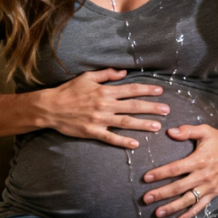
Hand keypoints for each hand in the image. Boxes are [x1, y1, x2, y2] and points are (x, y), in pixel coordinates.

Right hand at [44, 69, 169, 148]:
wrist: (51, 107)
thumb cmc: (69, 90)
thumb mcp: (87, 77)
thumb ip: (107, 74)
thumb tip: (124, 72)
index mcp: (105, 90)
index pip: (131, 89)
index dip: (147, 90)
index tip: (160, 91)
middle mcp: (105, 104)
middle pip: (133, 106)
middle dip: (151, 108)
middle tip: (167, 110)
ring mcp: (99, 119)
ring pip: (125, 122)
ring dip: (142, 124)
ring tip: (157, 126)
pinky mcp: (92, 132)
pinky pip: (110, 138)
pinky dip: (123, 141)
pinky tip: (135, 144)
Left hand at [142, 124, 217, 217]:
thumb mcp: (204, 131)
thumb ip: (187, 131)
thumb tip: (169, 132)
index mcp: (199, 160)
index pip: (175, 169)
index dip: (160, 173)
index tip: (146, 178)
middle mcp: (203, 175)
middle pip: (178, 187)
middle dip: (161, 194)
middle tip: (146, 199)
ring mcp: (209, 186)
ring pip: (188, 200)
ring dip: (172, 207)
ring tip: (158, 213)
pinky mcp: (214, 193)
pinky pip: (200, 206)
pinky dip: (189, 214)